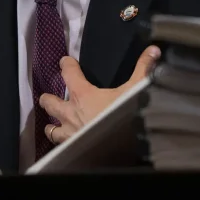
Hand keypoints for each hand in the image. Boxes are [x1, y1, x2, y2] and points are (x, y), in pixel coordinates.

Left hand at [39, 45, 160, 145]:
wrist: (119, 149)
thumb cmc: (123, 116)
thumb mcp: (136, 88)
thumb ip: (143, 68)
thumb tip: (153, 50)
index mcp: (83, 95)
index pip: (68, 73)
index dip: (66, 65)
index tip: (65, 61)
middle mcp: (71, 113)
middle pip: (51, 103)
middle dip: (48, 99)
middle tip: (46, 96)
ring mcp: (70, 132)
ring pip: (52, 128)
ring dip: (52, 125)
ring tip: (51, 124)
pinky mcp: (72, 148)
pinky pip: (59, 145)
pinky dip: (59, 143)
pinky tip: (63, 144)